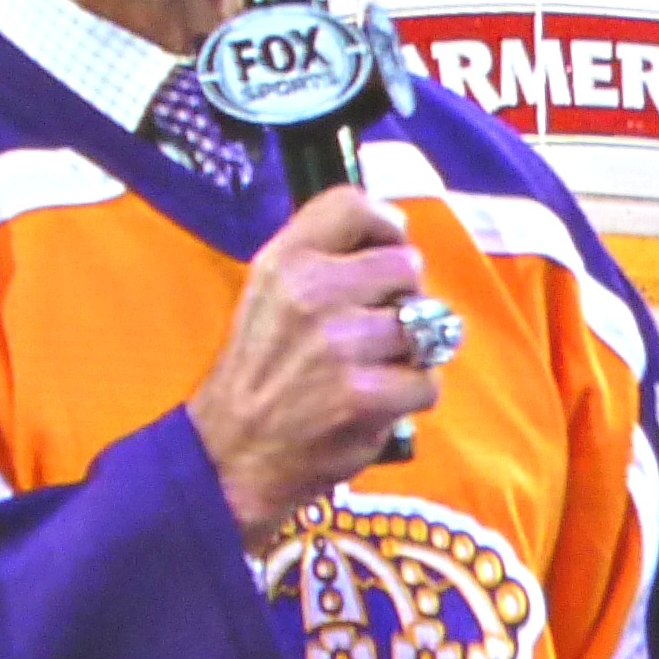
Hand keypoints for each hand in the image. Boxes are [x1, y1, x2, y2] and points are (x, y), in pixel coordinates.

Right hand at [190, 186, 445, 544]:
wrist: (231, 454)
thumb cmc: (260, 374)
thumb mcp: (268, 294)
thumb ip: (321, 258)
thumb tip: (390, 236)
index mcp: (285, 261)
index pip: (354, 204)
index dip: (386, 225)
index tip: (387, 248)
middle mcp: (312, 293)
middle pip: (407, 264)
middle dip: (403, 297)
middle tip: (376, 327)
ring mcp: (340, 343)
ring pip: (426, 323)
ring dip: (411, 350)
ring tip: (373, 367)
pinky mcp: (364, 393)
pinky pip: (427, 379)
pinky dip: (409, 397)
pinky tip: (375, 403)